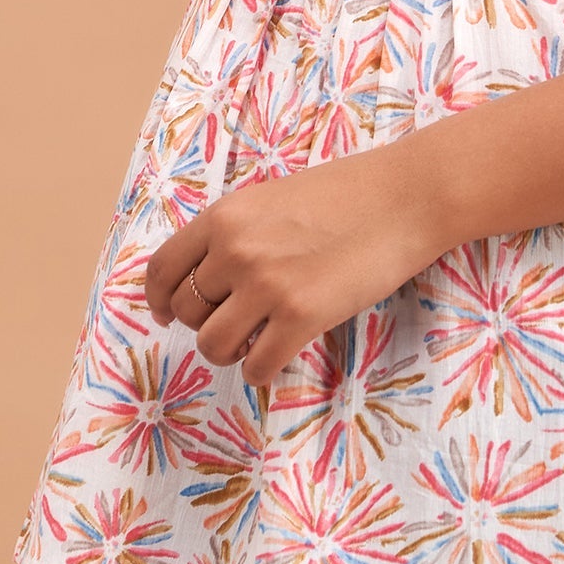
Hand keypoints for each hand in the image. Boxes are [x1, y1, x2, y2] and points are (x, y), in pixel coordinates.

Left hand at [142, 142, 447, 389]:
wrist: (404, 197)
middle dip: (204, 324)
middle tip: (234, 323)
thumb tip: (209, 276)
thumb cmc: (347, 193)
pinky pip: (256, 366)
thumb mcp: (273, 199)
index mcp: (225, 217)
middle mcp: (236, 250)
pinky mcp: (301, 316)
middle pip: (187, 311)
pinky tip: (278, 356)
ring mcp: (267, 284)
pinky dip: (261, 370)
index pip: (163, 270)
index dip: (159, 299)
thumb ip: (236, 232)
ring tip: (255, 341)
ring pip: (213, 346)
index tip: (167, 314)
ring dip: (230, 351)